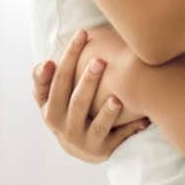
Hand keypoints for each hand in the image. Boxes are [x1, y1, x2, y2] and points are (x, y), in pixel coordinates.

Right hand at [32, 30, 148, 163]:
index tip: (82, 33)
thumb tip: (47, 63)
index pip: (57, 81)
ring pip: (97, 125)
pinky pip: (118, 139)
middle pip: (77, 102)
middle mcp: (64, 128)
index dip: (68, 57)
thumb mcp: (49, 97)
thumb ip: (43, 79)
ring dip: (107, 112)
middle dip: (88, 81)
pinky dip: (129, 129)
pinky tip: (142, 119)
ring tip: (117, 99)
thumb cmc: (65, 109)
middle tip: (101, 60)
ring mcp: (84, 141)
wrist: (78, 146)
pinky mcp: (102, 151)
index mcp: (50, 110)